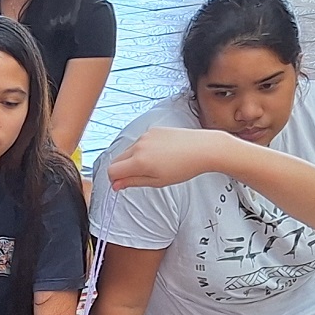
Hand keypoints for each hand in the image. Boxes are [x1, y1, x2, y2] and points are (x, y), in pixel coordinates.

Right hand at [105, 124, 231, 191]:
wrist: (203, 148)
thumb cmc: (185, 166)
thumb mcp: (157, 181)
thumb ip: (133, 182)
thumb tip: (117, 184)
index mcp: (139, 161)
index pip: (112, 170)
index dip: (115, 180)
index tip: (121, 184)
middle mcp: (139, 146)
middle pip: (117, 159)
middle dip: (123, 170)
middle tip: (139, 177)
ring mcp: (146, 136)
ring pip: (128, 151)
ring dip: (134, 159)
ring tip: (155, 165)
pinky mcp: (153, 130)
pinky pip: (140, 142)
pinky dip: (144, 150)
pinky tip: (160, 155)